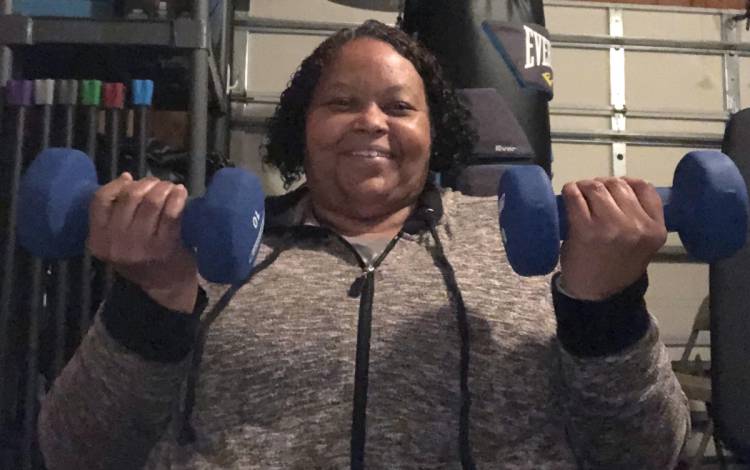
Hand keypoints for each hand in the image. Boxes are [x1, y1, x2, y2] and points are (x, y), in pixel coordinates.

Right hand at [87, 173, 198, 312]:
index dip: (116, 184)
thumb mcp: (118, 240)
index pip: (99, 200)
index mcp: (98, 240)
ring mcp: (140, 246)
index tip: (131, 180)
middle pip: (129, 197)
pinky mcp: (164, 247)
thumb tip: (126, 178)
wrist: (166, 287)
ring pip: (150, 202)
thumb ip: (116, 213)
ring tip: (171, 188)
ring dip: (163, 188)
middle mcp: (116, 243)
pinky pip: (170, 213)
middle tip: (158, 184)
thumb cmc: (143, 257)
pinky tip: (181, 192)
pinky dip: (177, 198)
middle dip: (146, 184)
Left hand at [559, 177, 666, 300]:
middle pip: (618, 185)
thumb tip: (620, 187)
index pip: (644, 188)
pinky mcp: (585, 229)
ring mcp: (611, 227)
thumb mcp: (642, 243)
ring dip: (585, 186)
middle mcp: (637, 227)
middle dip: (602, 185)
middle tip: (591, 193)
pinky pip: (576, 197)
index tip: (614, 190)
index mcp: (655, 230)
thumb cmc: (616, 266)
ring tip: (580, 194)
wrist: (596, 294)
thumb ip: (640, 218)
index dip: (626, 184)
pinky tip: (570, 194)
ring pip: (597, 187)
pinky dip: (571, 191)